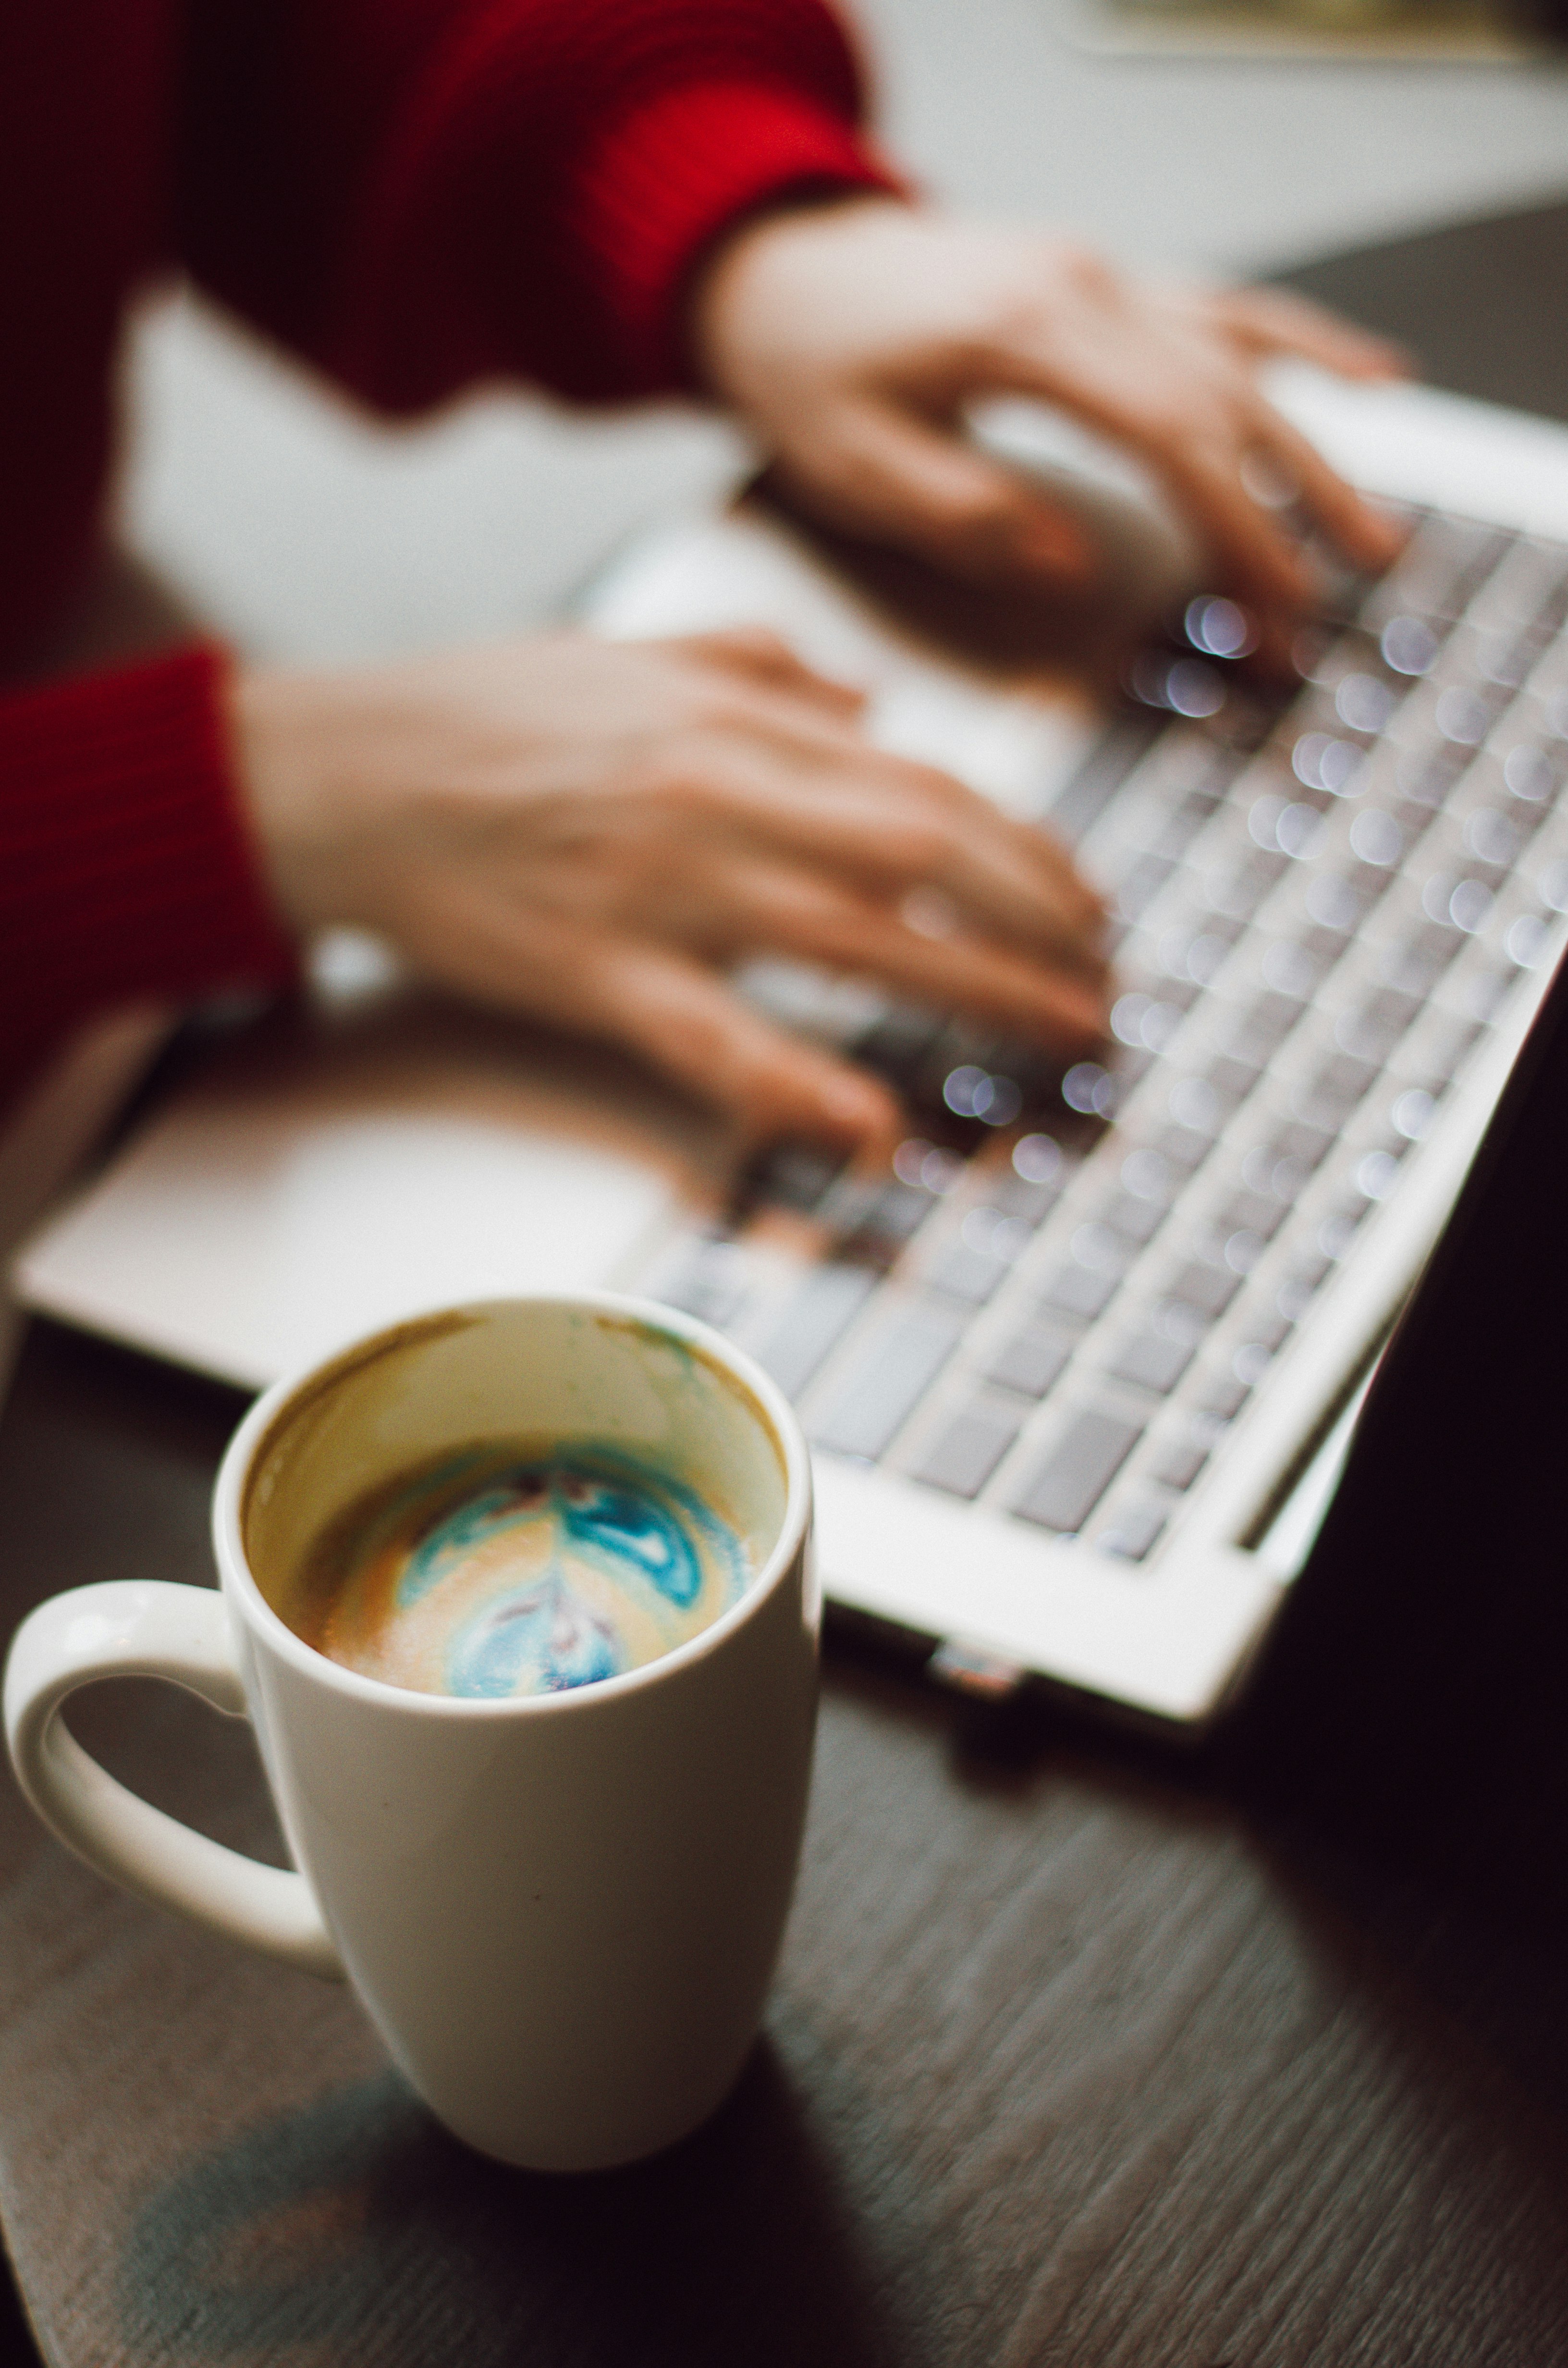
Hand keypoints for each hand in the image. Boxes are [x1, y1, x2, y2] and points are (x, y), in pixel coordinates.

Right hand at [229, 628, 1108, 1149]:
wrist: (337, 772)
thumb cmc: (475, 713)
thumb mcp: (628, 652)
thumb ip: (761, 668)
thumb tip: (867, 706)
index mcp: (733, 721)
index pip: (924, 788)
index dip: (1025, 851)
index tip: (1082, 899)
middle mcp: (719, 797)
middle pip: (924, 856)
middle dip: (1038, 921)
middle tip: (1103, 979)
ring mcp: (662, 889)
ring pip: (858, 938)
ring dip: (979, 990)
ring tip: (1061, 1035)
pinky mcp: (596, 973)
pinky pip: (718, 1039)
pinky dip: (803, 1086)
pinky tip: (877, 1127)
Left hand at [693, 200, 1408, 658]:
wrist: (775, 268)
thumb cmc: (804, 367)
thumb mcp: (853, 462)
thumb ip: (964, 516)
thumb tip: (1070, 566)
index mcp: (1023, 331)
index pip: (1168, 437)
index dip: (1234, 530)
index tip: (1273, 603)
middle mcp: (1082, 287)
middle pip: (1222, 403)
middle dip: (1285, 515)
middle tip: (1324, 607)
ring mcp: (1102, 276)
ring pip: (1240, 358)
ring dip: (1312, 449)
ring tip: (1369, 533)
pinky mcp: (1104, 283)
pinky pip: (1224, 308)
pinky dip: (1303, 345)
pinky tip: (1372, 381)